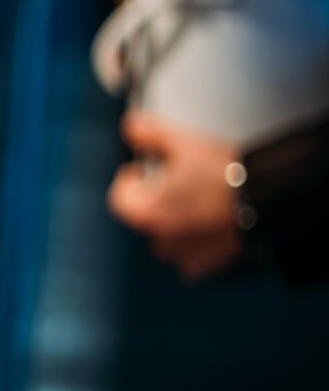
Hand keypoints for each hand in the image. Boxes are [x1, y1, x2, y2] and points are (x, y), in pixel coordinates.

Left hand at [107, 113, 245, 279]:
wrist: (271, 199)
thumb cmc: (225, 173)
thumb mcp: (184, 143)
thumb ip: (151, 134)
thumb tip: (129, 126)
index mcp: (146, 211)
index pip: (119, 197)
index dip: (130, 179)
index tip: (143, 169)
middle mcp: (160, 238)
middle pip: (143, 219)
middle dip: (153, 201)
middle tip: (174, 183)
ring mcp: (185, 254)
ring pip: (165, 243)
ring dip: (171, 228)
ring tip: (193, 206)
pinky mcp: (210, 263)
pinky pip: (191, 262)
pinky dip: (194, 248)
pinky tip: (208, 229)